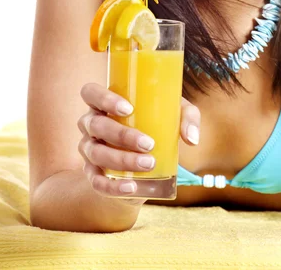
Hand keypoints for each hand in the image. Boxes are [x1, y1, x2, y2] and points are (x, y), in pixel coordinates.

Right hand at [77, 83, 200, 201]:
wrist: (143, 161)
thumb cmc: (156, 125)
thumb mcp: (174, 114)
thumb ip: (187, 118)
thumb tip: (192, 139)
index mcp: (103, 103)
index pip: (90, 92)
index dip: (104, 98)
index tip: (128, 109)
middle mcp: (90, 124)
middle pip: (96, 125)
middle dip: (121, 135)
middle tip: (148, 144)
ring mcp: (89, 149)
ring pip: (96, 153)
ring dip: (121, 159)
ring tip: (149, 163)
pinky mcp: (93, 173)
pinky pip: (96, 182)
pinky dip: (112, 186)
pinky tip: (131, 187)